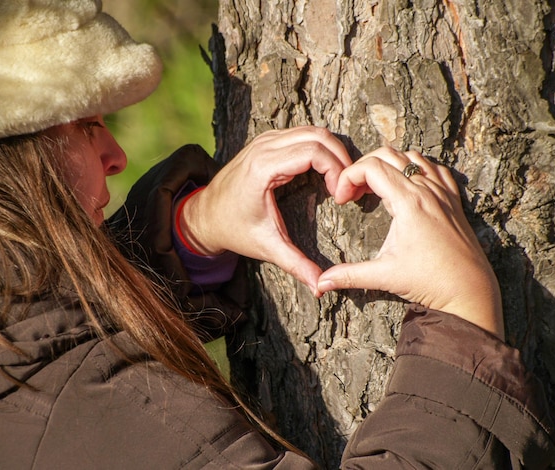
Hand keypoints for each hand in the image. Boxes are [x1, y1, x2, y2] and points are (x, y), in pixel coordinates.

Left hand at [179, 126, 351, 294]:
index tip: (341, 197)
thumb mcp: (266, 247)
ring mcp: (264, 140)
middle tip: (349, 188)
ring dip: (332, 151)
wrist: (205, 216)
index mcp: (263, 168)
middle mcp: (263, 147)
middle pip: (318, 136)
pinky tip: (327, 172)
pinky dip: (320, 147)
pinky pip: (302, 134)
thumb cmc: (234, 229)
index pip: (313, 151)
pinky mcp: (267, 141)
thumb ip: (296, 265)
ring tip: (341, 181)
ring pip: (312, 131)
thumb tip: (321, 288)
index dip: (337, 170)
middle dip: (341, 158)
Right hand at [317, 147, 503, 339]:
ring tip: (375, 189)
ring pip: (411, 156)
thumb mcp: (384, 276)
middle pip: (387, 154)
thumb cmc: (429, 282)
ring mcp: (443, 192)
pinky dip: (415, 169)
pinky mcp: (453, 200)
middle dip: (363, 167)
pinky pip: (434, 168)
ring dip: (388, 165)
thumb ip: (349, 275)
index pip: (370, 167)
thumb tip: (320, 284)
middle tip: (353, 193)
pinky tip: (406, 188)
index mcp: (408, 202)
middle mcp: (427, 190)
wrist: (470, 291)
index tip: (341, 200)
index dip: (348, 177)